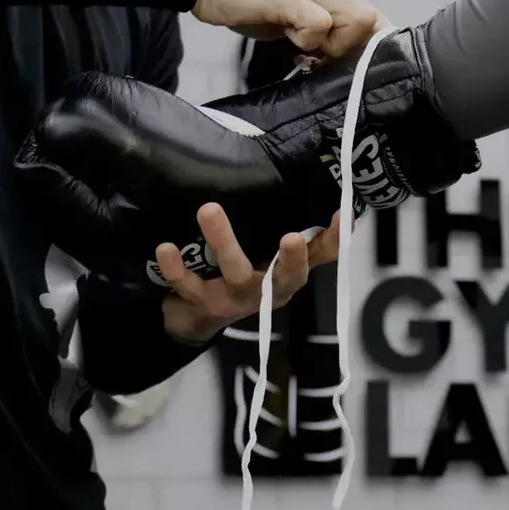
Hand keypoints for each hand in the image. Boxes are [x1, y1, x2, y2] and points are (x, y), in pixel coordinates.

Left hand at [158, 204, 339, 343]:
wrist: (196, 319)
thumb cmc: (241, 276)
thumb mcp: (270, 258)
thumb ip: (294, 233)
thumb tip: (325, 191)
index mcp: (288, 275)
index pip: (320, 257)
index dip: (335, 240)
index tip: (343, 215)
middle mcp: (267, 290)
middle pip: (285, 277)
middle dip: (292, 259)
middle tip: (292, 237)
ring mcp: (234, 298)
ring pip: (234, 271)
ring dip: (223, 241)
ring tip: (209, 209)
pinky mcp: (202, 304)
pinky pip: (188, 285)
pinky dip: (176, 268)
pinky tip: (165, 249)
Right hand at [192, 0, 382, 57]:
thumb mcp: (296, 16)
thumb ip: (322, 32)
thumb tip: (341, 60)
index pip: (375, 21)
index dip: (362, 48)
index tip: (336, 62)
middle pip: (373, 22)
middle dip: (350, 49)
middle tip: (317, 54)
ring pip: (357, 21)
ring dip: (332, 44)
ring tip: (300, 42)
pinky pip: (320, 23)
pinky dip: (308, 40)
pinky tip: (287, 37)